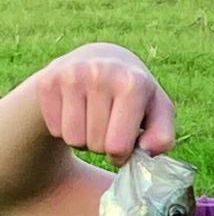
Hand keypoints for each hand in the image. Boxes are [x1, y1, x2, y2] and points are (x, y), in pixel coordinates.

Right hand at [35, 43, 174, 165]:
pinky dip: (66, 130)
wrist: (101, 60)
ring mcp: (71, 75)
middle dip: (105, 147)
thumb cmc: (137, 96)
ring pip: (73, 140)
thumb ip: (163, 137)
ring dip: (85, 141)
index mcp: (133, 84)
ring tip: (95, 121)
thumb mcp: (159, 113)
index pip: (118, 145)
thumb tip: (147, 150)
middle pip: (96, 145)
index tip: (126, 144)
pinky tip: (78, 113)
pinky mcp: (48, 81)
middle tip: (110, 127)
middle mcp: (100, 74)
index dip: (122, 155)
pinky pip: (56, 130)